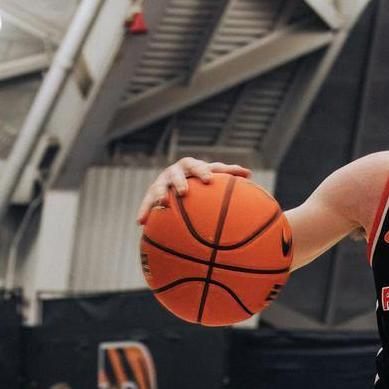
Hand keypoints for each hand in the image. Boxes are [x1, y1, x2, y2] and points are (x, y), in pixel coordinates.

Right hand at [135, 157, 250, 223]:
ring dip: (159, 193)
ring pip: (158, 186)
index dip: (203, 171)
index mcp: (190, 166)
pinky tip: (139, 222)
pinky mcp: (152, 194)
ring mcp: (162, 182)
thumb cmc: (201, 178)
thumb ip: (228, 173)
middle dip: (180, 181)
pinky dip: (143, 211)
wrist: (179, 180)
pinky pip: (146, 202)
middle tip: (184, 191)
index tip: (209, 179)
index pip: (197, 166)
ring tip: (161, 202)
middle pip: (176, 174)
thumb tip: (249, 173)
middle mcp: (175, 172)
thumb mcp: (213, 174)